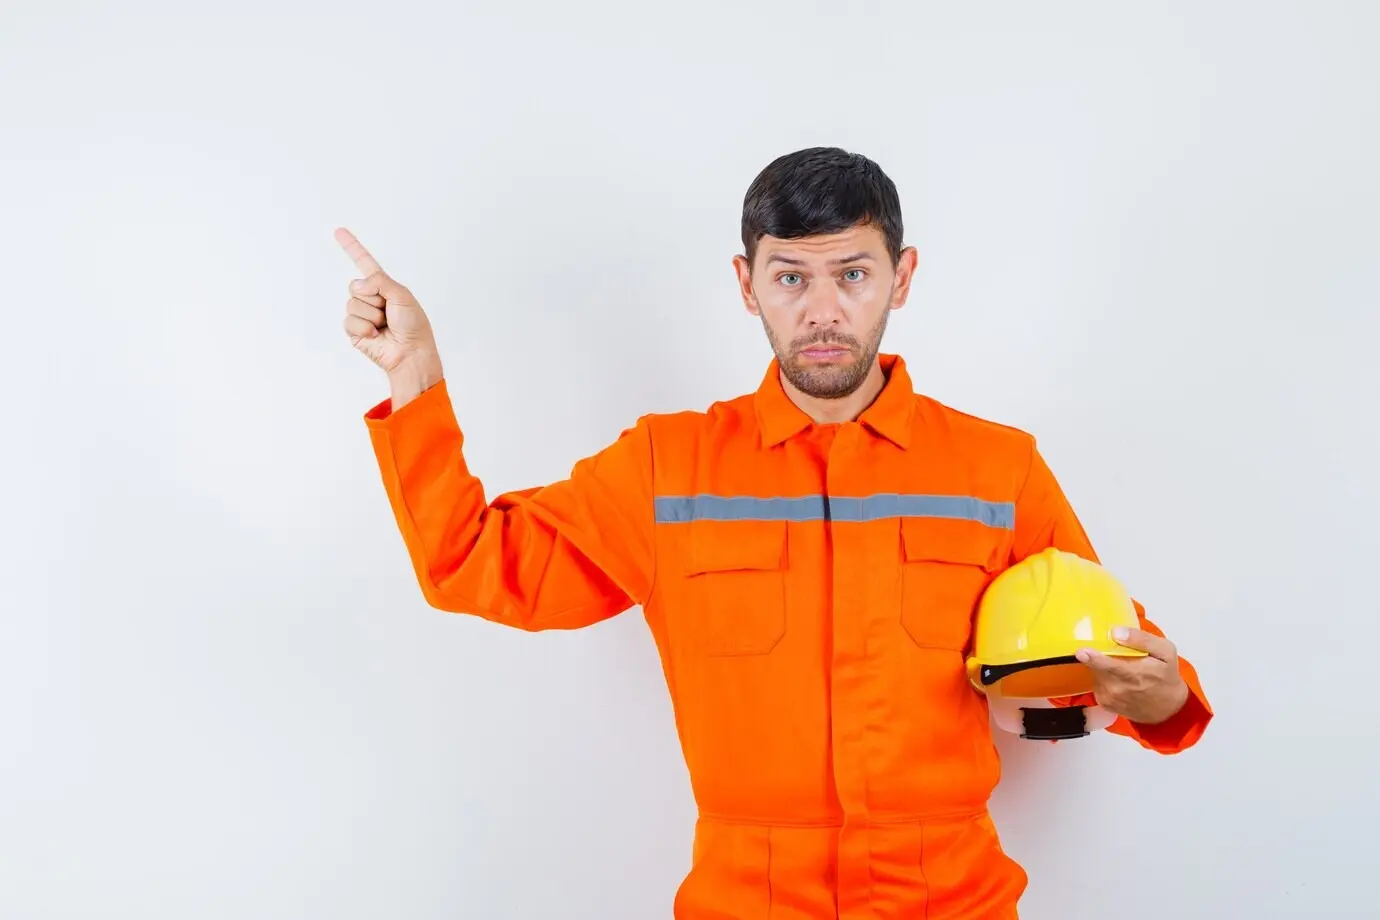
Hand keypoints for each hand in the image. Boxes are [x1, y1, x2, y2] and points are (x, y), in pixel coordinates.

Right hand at [335, 227, 442, 406]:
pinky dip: (365, 328)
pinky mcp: (354, 330)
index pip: (364, 262)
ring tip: (384, 325)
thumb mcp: (402, 295)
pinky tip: (376, 335)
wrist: (411, 353)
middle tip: (389, 312)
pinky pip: (349, 321)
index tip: (339, 231)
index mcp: (383, 286)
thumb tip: (357, 285)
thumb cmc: (413, 325)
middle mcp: (370, 297)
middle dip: (374, 298)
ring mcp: (361, 313)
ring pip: (352, 304)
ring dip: (371, 315)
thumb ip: (380, 282)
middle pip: (355, 285)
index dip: (352, 247)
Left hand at [1076, 627, 1189, 724]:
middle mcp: (1118, 689)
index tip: (1081, 651)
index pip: (1108, 665)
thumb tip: (1116, 632)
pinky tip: (1116, 678)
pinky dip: (1102, 678)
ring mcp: (1110, 698)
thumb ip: (1142, 639)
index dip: (1093, 658)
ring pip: (1094, 674)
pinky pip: (1096, 684)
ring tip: (1119, 667)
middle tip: (1104, 652)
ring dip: (1101, 668)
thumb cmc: (1166, 676)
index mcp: (1134, 674)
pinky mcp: (1105, 703)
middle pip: (1095, 668)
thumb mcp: (1165, 652)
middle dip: (1095, 657)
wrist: (1168, 709)